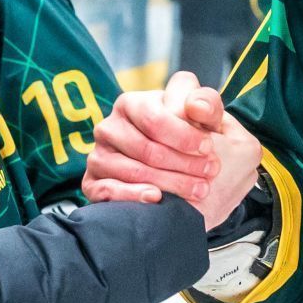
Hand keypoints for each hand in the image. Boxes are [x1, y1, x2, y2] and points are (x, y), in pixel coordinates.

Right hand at [83, 72, 261, 227]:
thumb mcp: (204, 116)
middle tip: (210, 172)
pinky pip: (107, 190)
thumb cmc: (189, 136)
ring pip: (133, 171)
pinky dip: (133, 195)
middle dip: (183, 163)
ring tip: (197, 189)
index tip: (208, 147)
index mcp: (131, 103)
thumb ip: (206, 103)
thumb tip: (196, 107)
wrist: (179, 170)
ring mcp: (99, 156)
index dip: (184, 135)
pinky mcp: (93, 183)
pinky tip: (156, 198)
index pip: (154, 119)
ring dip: (170, 183)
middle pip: (146, 149)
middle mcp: (109, 127)